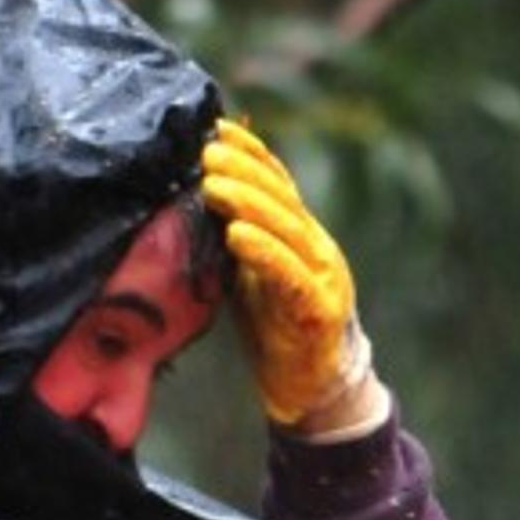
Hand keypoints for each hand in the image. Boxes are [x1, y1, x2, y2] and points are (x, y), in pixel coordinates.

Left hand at [200, 119, 372, 427]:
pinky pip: (289, 275)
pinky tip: (238, 234)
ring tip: (215, 184)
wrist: (312, 389)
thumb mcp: (251, 276)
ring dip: (249, 203)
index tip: (217, 130)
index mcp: (301, 236)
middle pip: (281, 199)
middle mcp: (317, 248)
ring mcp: (323, 277)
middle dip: (244, 171)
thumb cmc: (277, 331)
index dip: (251, 154)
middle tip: (208, 153)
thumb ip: (235, 242)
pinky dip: (264, 252)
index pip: (278, 184)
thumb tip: (196, 206)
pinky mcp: (319, 310)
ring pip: (287, 230)